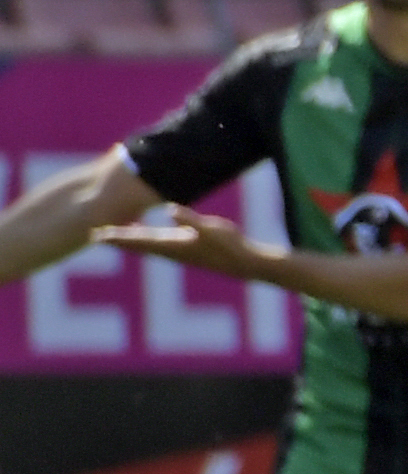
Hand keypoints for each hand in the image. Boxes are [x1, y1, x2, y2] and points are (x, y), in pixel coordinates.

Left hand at [89, 204, 247, 272]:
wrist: (247, 264)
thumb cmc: (232, 245)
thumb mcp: (213, 228)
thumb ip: (191, 219)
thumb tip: (170, 209)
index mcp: (174, 244)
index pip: (139, 239)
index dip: (118, 236)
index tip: (97, 235)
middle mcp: (172, 250)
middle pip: (137, 244)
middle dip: (116, 239)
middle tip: (94, 236)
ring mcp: (180, 252)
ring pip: (146, 245)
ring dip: (128, 240)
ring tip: (112, 236)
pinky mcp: (188, 250)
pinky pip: (158, 244)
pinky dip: (144, 239)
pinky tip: (144, 236)